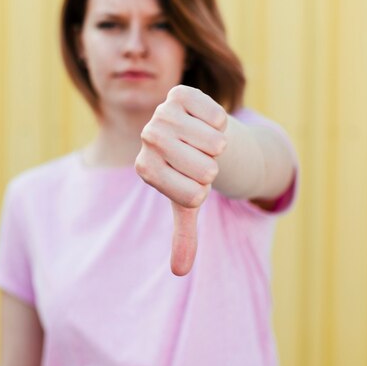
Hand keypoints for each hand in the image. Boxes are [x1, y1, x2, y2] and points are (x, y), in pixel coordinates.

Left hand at [135, 85, 227, 275]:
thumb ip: (184, 235)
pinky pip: (215, 114)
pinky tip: (208, 122)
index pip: (190, 194)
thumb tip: (180, 271)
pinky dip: (220, 122)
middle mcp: (147, 139)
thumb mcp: (188, 204)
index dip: (201, 191)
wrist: (195, 134)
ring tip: (207, 143)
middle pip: (202, 167)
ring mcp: (162, 114)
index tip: (193, 182)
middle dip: (212, 169)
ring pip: (213, 141)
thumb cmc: (190, 172)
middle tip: (204, 161)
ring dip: (219, 146)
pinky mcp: (179, 94)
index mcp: (146, 169)